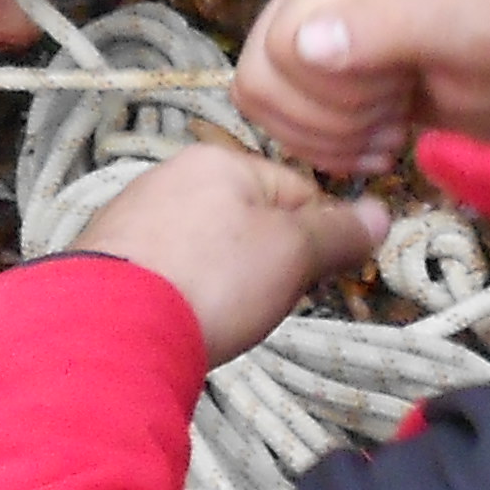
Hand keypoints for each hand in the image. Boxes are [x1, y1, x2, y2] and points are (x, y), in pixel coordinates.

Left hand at [74, 143, 390, 367]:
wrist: (112, 329)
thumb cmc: (213, 279)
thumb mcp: (292, 252)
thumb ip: (338, 232)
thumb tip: (382, 213)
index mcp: (219, 160)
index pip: (298, 190)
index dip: (319, 239)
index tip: (315, 281)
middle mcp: (171, 176)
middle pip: (250, 219)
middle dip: (269, 264)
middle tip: (264, 303)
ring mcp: (134, 215)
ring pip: (209, 247)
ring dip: (226, 281)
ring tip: (222, 317)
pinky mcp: (108, 258)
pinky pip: (169, 270)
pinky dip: (185, 294)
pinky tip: (184, 319)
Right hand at [234, 0, 489, 172]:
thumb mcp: (483, 35)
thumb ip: (397, 29)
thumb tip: (301, 45)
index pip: (287, 43)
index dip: (337, 94)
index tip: (404, 98)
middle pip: (266, 69)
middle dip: (333, 116)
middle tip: (397, 117)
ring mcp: (313, 6)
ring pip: (260, 91)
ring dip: (325, 132)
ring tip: (387, 127)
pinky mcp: (312, 47)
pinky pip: (270, 104)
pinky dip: (318, 139)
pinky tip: (371, 136)